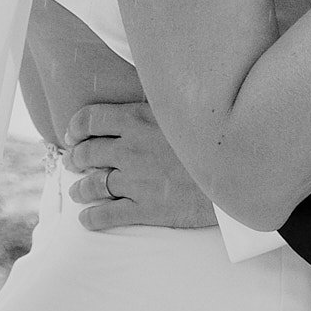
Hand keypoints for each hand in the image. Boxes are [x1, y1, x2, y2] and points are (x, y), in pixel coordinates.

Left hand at [64, 99, 217, 230]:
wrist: (238, 172)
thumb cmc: (215, 137)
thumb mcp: (185, 110)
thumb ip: (161, 104)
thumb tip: (150, 91)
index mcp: (138, 120)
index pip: (92, 118)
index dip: (77, 127)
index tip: (73, 133)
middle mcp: (131, 149)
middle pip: (88, 152)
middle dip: (76, 158)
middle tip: (73, 162)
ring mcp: (136, 180)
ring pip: (93, 185)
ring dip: (81, 189)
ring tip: (77, 192)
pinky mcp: (146, 208)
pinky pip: (108, 215)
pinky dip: (92, 218)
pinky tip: (86, 220)